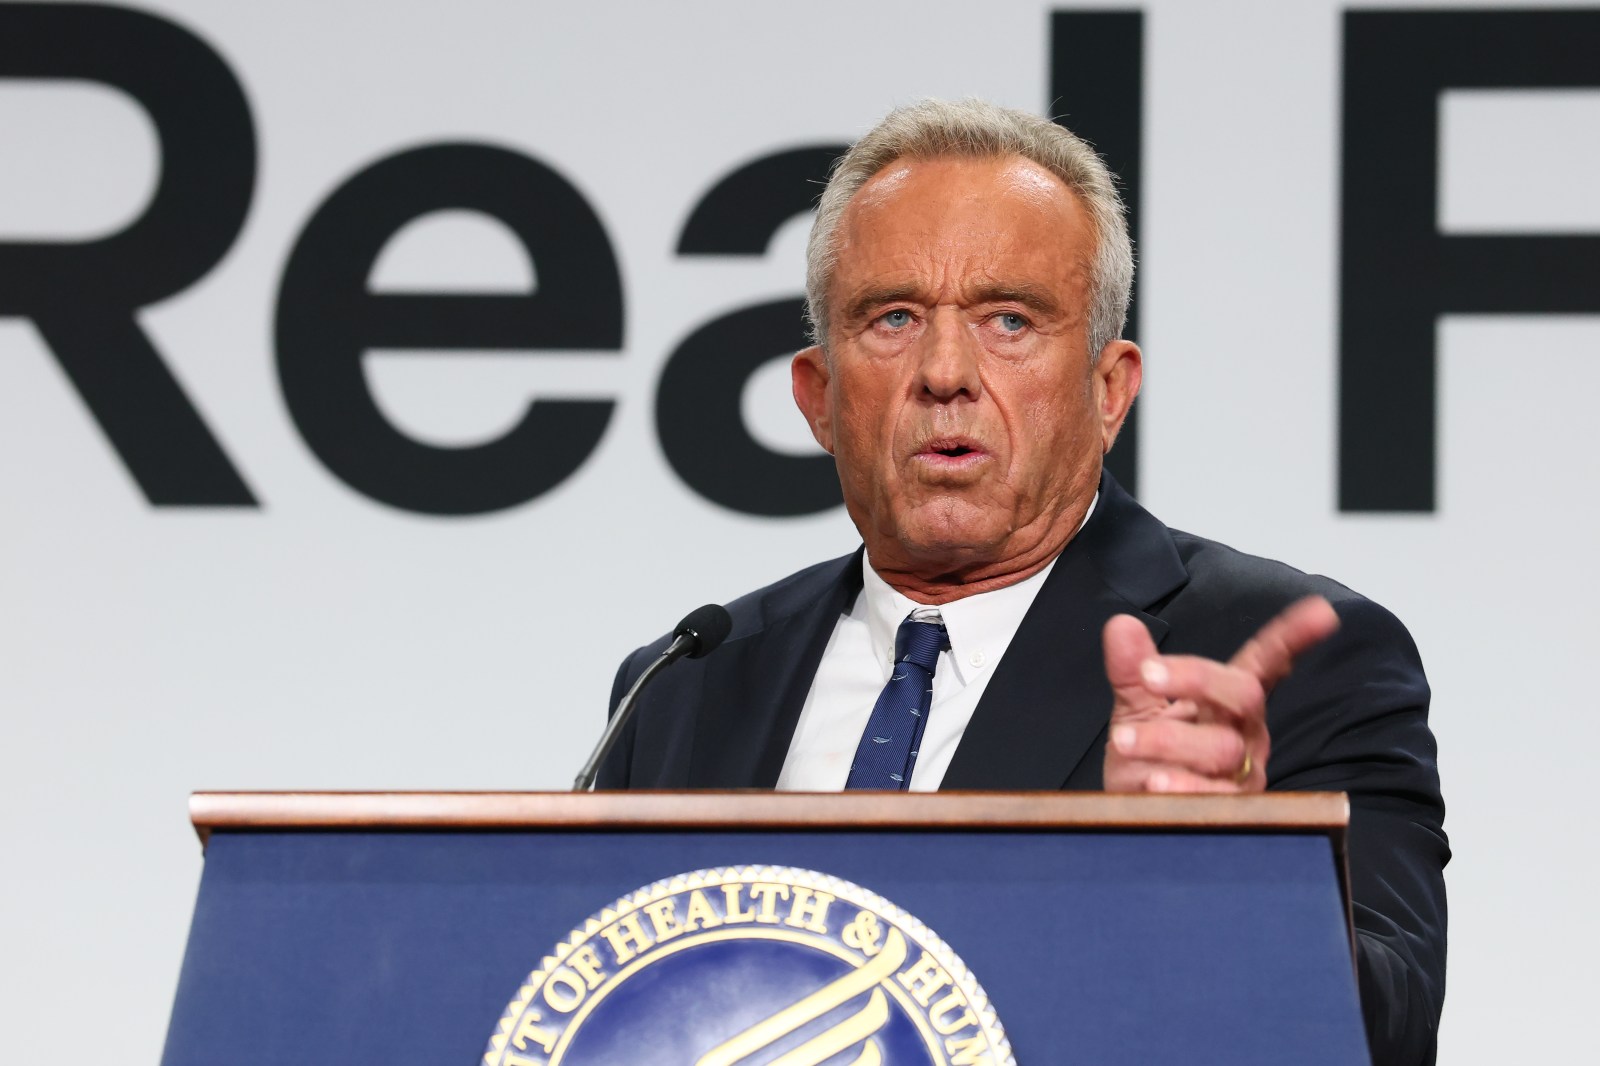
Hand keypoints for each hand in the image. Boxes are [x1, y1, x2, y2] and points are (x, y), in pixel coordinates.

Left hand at [1101, 596, 1340, 791]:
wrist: (1136, 817)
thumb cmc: (1147, 760)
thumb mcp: (1137, 710)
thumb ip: (1132, 670)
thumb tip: (1121, 625)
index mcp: (1228, 702)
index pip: (1265, 664)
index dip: (1292, 638)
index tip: (1321, 611)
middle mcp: (1245, 734)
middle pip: (1244, 694)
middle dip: (1195, 678)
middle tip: (1147, 675)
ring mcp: (1242, 775)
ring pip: (1222, 748)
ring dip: (1168, 741)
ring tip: (1124, 741)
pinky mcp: (1230, 813)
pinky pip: (1214, 797)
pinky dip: (1181, 786)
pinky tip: (1155, 783)